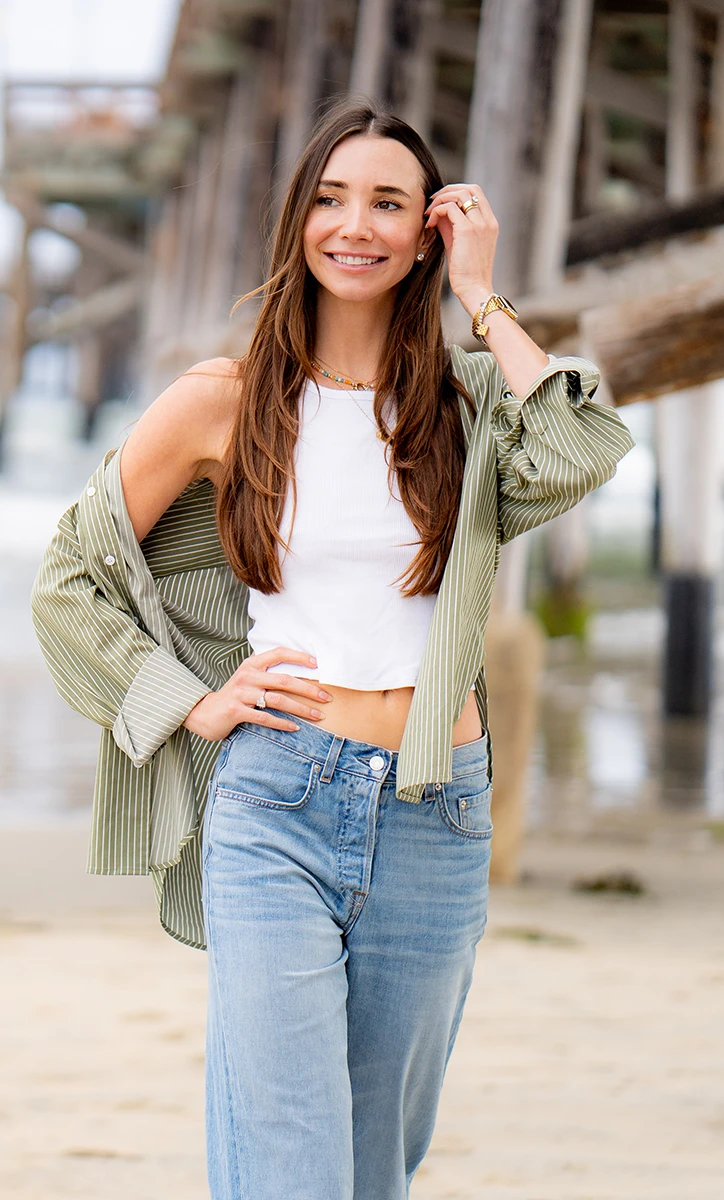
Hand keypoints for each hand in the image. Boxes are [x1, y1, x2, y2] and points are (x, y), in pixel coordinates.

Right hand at [182, 646, 331, 739]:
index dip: (299, 657)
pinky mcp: (236, 711)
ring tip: (318, 716)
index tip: (318, 665)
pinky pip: (265, 718)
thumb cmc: (234, 696)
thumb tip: (298, 670)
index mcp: (251, 664)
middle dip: (309, 689)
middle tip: (326, 697)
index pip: (278, 653)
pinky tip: (295, 727)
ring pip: (278, 700)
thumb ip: (267, 673)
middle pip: (284, 680)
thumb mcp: (248, 678)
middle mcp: (247, 676)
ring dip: (301, 708)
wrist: (205, 714)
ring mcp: (241, 693)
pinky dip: (282, 723)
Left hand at [424, 183, 497, 315]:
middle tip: (432, 202)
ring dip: (440, 200)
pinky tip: (430, 224)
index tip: (441, 202)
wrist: (474, 290)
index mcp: (490, 223)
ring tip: (429, 213)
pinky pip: (450, 208)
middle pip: (470, 188)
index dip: (457, 191)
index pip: (476, 193)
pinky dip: (437, 211)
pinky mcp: (467, 231)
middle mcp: (488, 221)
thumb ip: (452, 226)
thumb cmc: (466, 272)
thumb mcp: (460, 244)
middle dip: (448, 190)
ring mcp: (479, 224)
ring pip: (459, 194)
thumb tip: (438, 212)